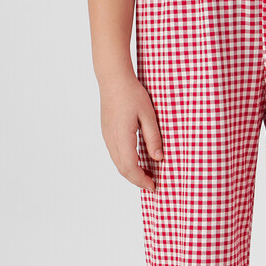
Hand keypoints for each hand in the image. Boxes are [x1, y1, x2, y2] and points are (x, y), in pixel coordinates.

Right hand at [99, 72, 163, 189]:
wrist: (113, 79)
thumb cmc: (132, 93)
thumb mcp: (149, 115)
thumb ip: (154, 138)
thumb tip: (159, 158)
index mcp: (122, 137)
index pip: (131, 167)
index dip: (142, 180)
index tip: (154, 186)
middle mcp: (112, 140)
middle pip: (123, 170)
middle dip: (137, 180)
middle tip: (152, 185)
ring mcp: (107, 137)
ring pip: (118, 164)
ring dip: (131, 173)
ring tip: (147, 176)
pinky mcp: (107, 133)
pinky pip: (116, 155)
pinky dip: (126, 164)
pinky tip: (137, 162)